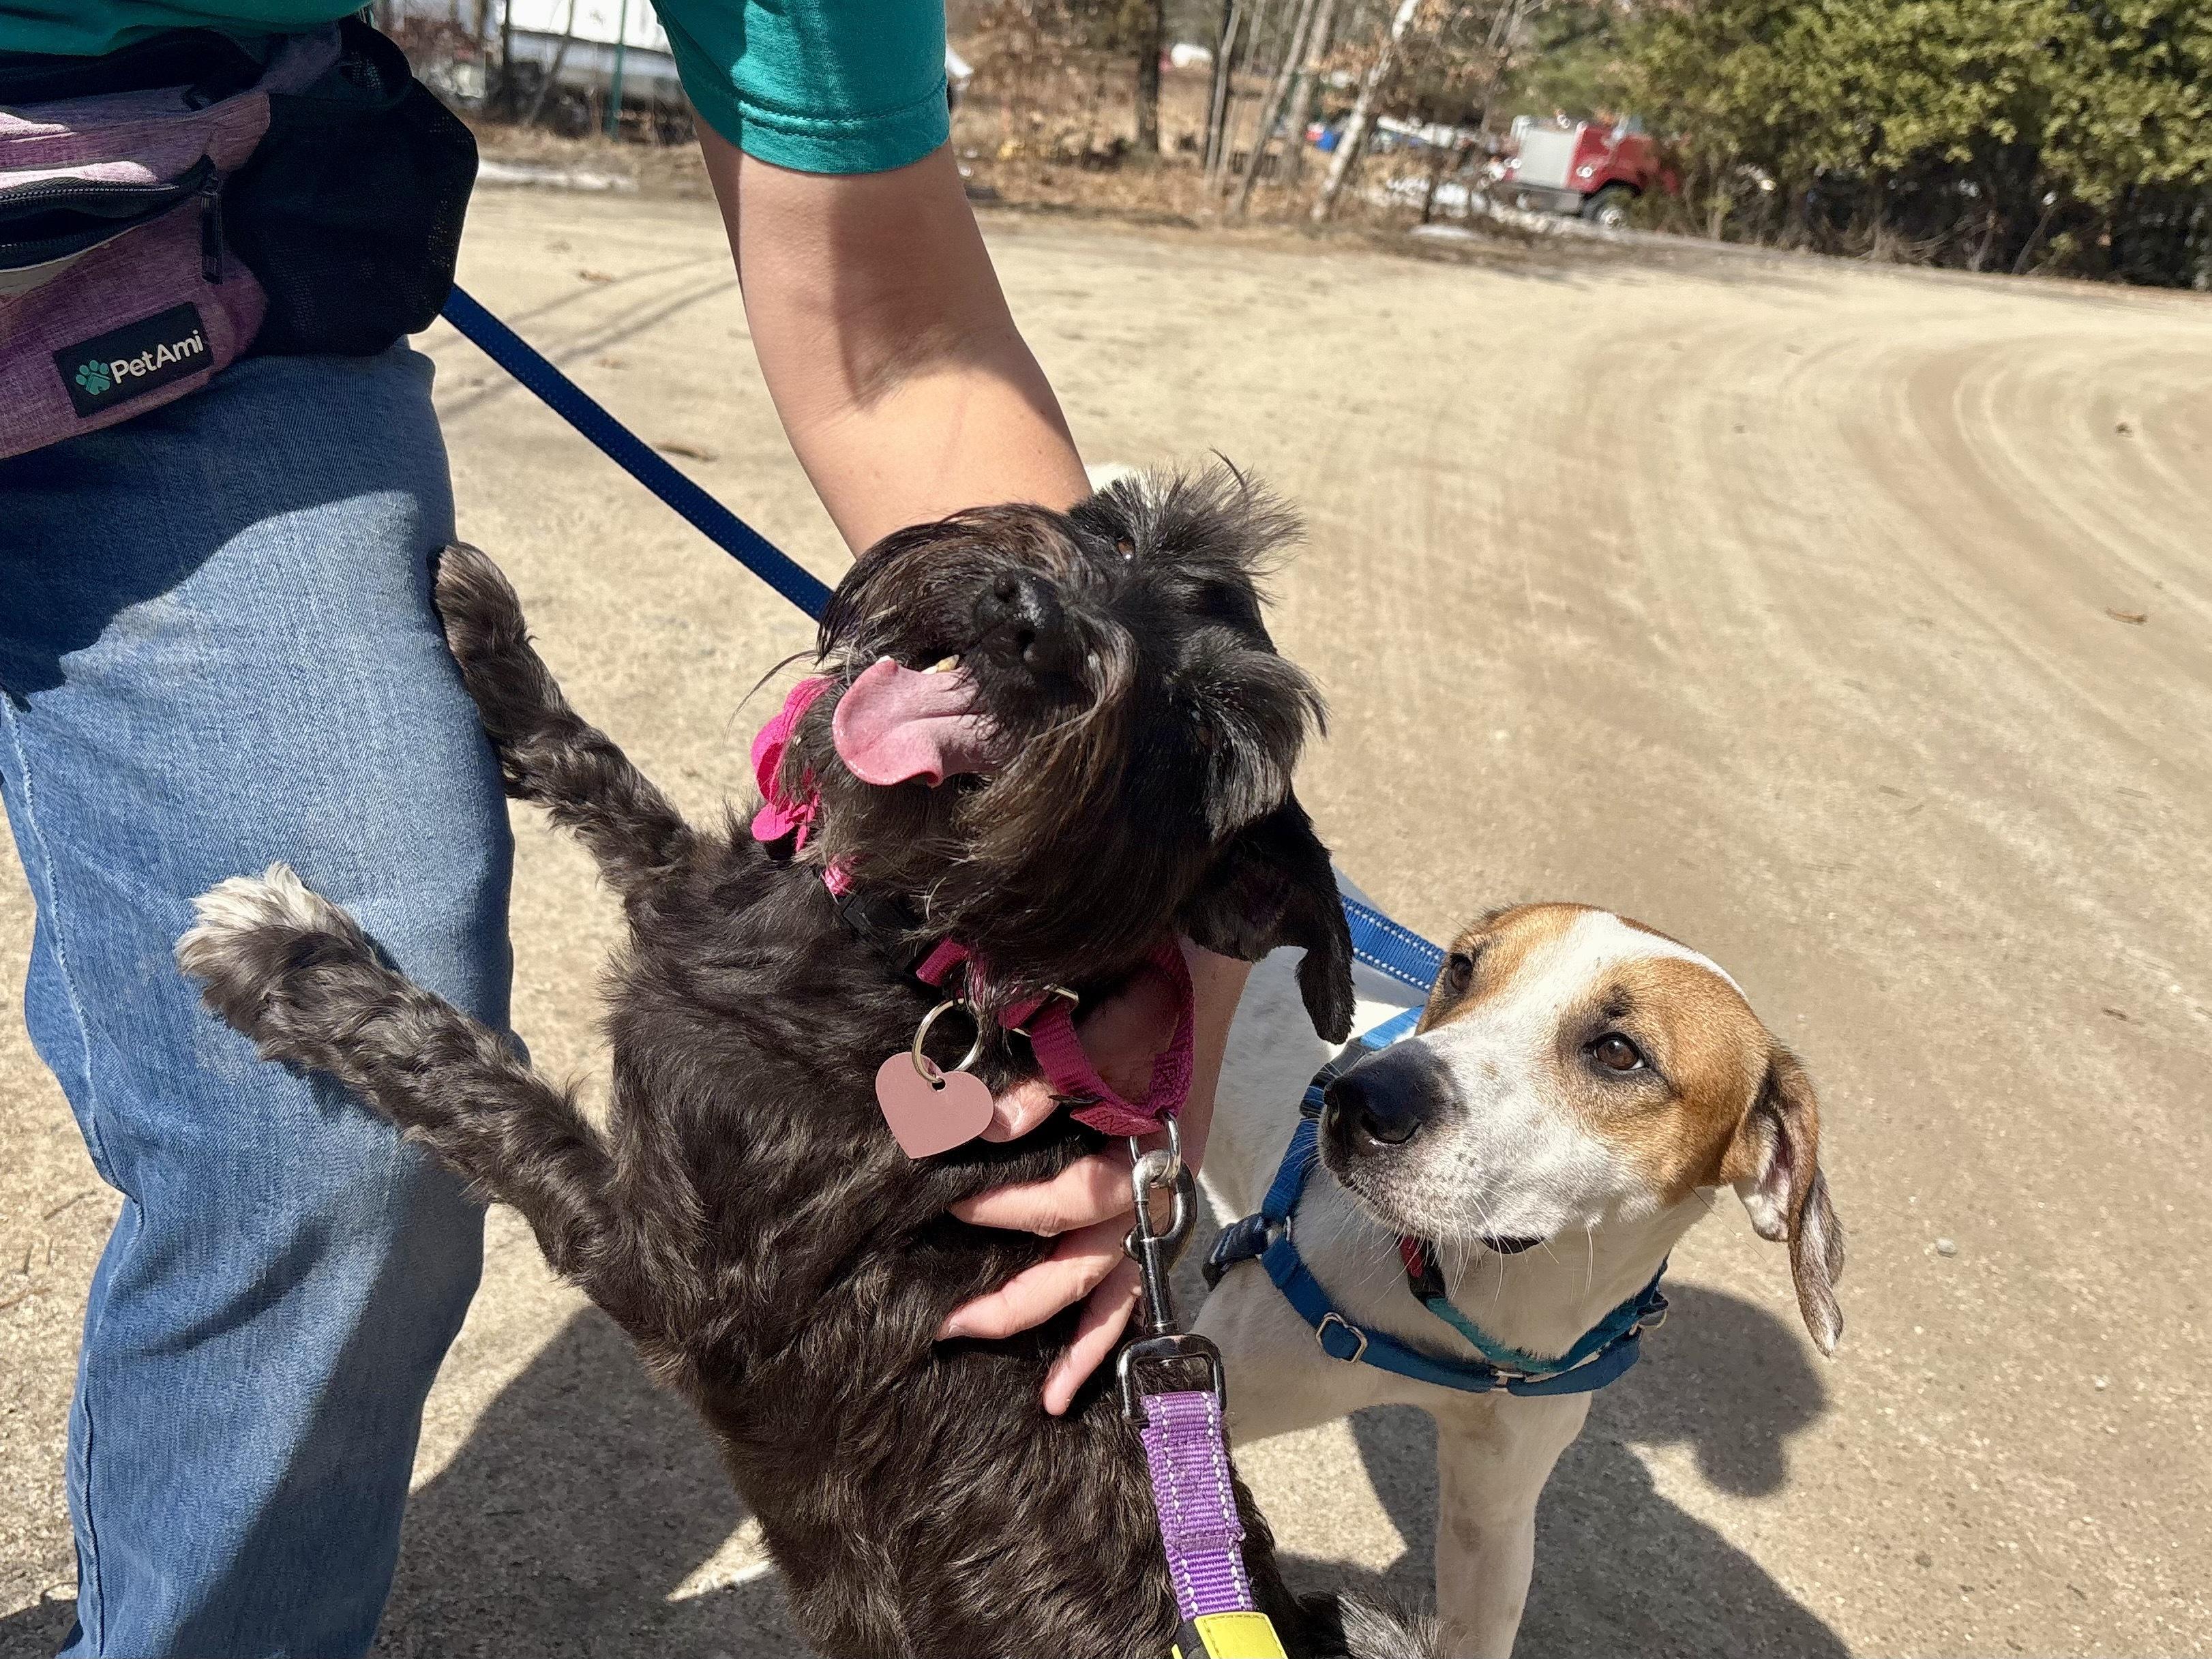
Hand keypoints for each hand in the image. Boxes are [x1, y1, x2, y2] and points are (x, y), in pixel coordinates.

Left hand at [941, 942, 1250, 1414]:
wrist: (1205, 977)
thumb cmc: (1147, 1001)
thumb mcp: (1098, 1031)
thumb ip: (1044, 1086)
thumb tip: (985, 1130)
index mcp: (1144, 1153)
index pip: (1070, 1202)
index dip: (1008, 1210)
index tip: (951, 1205)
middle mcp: (1158, 1189)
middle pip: (1091, 1268)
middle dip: (1021, 1303)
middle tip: (951, 1326)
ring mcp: (1164, 1202)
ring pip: (1123, 1290)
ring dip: (1083, 1344)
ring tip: (1048, 1397)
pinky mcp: (1162, 1203)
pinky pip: (1142, 1280)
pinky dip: (1120, 1325)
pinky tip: (1093, 1364)